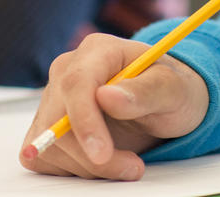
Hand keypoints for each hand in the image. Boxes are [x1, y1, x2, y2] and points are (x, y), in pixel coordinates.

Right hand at [20, 33, 208, 180]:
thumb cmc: (170, 90)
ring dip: (89, 166)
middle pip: (56, 120)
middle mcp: (68, 70)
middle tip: (132, 167)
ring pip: (51, 144)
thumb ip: (145, 91)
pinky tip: (102, 161)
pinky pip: (46, 157)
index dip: (84, 121)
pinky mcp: (47, 126)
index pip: (76, 84)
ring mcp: (53, 98)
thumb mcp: (173, 89)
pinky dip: (75, 169)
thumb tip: (106, 96)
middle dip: (92, 155)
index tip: (102, 154)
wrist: (165, 103)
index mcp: (98, 50)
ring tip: (126, 161)